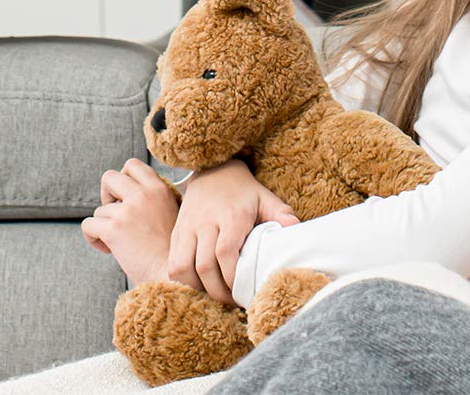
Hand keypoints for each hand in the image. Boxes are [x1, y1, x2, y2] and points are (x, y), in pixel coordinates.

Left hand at [81, 158, 179, 284]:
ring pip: (99, 210)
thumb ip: (154, 200)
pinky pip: (88, 225)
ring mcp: (127, 211)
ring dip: (104, 226)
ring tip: (118, 244)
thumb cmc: (172, 253)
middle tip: (114, 215)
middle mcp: (143, 195)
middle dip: (107, 195)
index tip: (125, 197)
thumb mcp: (173, 215)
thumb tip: (130, 193)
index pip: (132, 165)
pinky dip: (92, 237)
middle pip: (109, 177)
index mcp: (159, 190)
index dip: (123, 178)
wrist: (175, 281)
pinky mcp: (114, 230)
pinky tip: (106, 249)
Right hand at [165, 160, 298, 304]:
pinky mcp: (177, 232)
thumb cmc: (243, 190)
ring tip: (215, 295)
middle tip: (234, 301)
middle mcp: (205, 222)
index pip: (225, 253)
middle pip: (205, 266)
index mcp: (230, 215)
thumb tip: (296, 232)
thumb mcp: (265, 197)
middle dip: (219, 292)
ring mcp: (187, 227)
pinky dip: (183, 281)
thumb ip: (281, 214)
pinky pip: (173, 263)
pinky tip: (198, 286)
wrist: (211, 168)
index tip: (244, 291)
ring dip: (199, 289)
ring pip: (183, 267)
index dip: (233, 278)